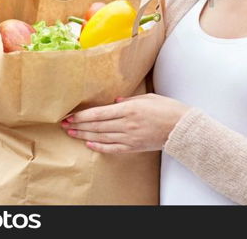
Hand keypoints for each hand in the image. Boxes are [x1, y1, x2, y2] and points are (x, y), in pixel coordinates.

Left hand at [62, 93, 189, 153]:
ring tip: (72, 133)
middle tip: (64, 124)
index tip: (70, 115)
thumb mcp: (148, 98)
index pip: (99, 113)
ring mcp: (130, 137)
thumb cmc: (168, 109)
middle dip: (79, 125)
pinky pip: (113, 148)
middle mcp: (127, 123)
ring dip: (85, 135)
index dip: (83, 115)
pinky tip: (90, 144)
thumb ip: (129, 99)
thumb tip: (114, 101)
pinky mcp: (133, 147)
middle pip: (97, 126)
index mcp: (129, 108)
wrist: (181, 128)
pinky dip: (100, 147)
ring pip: (101, 137)